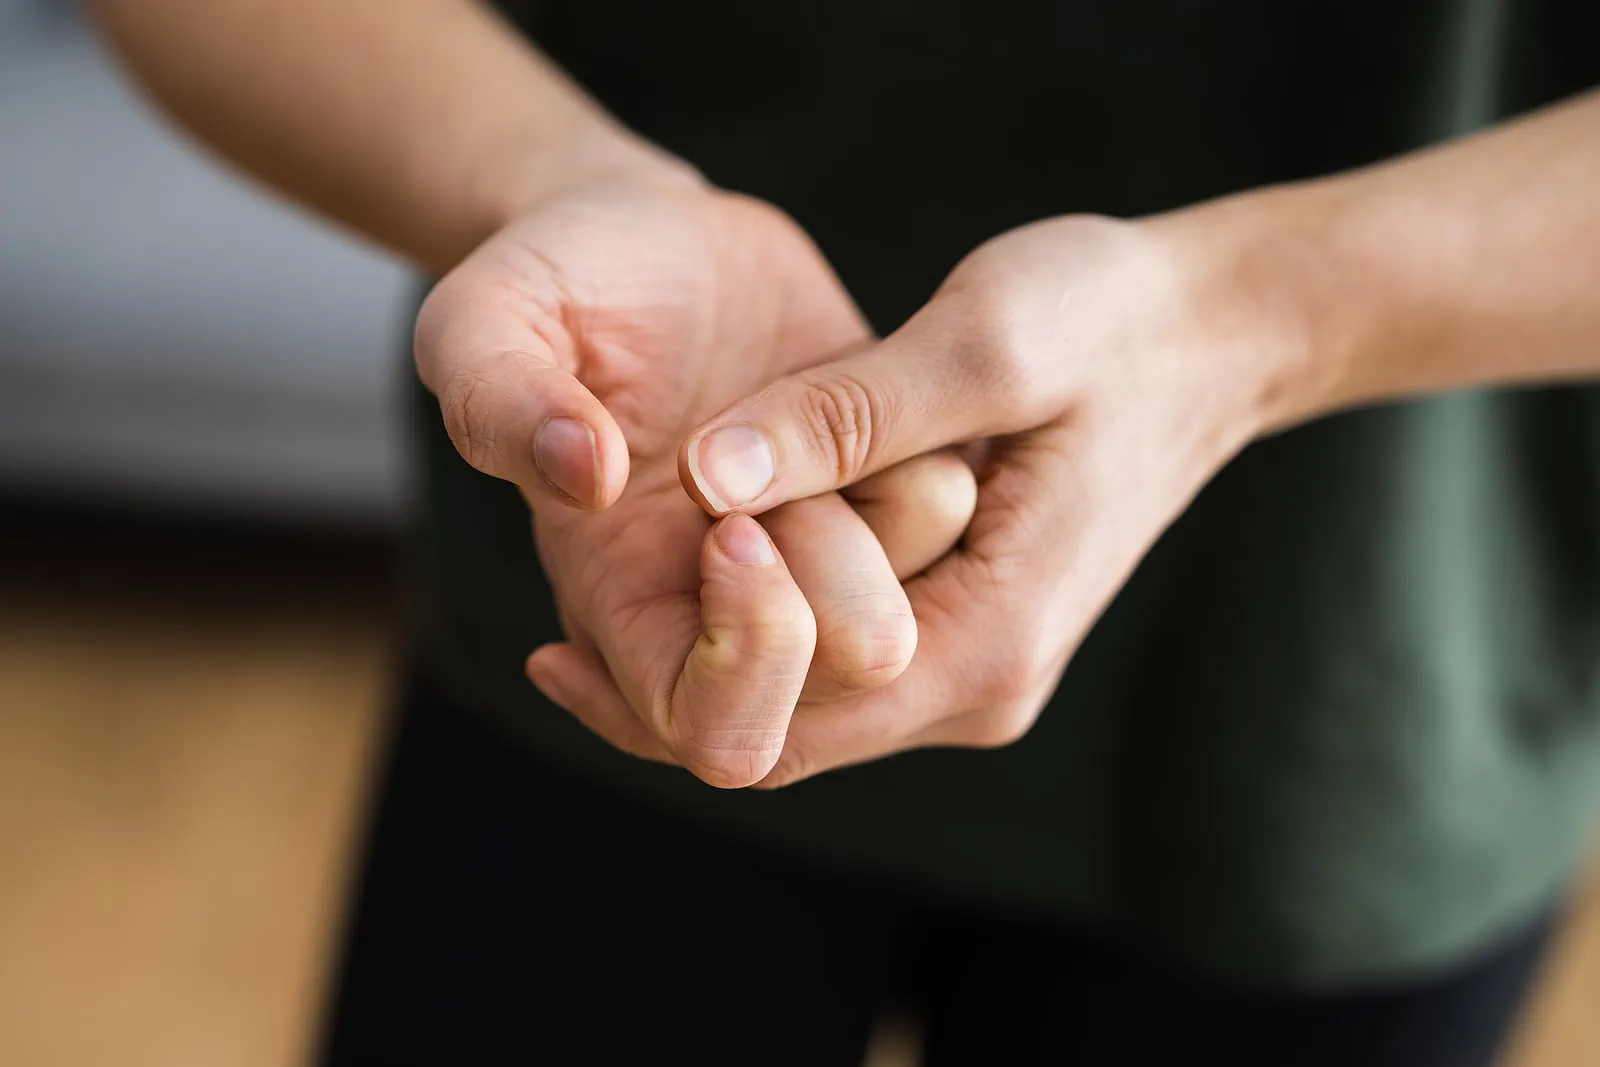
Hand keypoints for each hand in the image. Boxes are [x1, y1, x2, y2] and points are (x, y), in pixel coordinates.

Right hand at [414, 155, 975, 787]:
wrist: (648, 235)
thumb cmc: (550, 285)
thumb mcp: (484, 317)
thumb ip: (495, 398)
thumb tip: (584, 476)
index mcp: (628, 607)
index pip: (724, 737)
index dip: (752, 656)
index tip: (732, 526)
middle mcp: (733, 609)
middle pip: (851, 684)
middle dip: (838, 575)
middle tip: (777, 471)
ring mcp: (820, 555)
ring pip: (920, 594)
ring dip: (880, 503)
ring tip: (806, 412)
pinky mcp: (885, 488)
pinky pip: (954, 511)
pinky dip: (921, 447)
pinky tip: (846, 384)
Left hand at [550, 210, 1299, 785]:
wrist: (1209, 335)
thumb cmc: (1114, 324)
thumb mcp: (985, 341)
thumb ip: (849, 416)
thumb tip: (710, 476)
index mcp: (987, 641)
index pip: (795, 719)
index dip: (700, 654)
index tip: (647, 549)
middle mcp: (976, 686)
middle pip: (782, 737)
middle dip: (676, 679)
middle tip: (559, 614)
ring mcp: (970, 668)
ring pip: (798, 706)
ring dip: (708, 651)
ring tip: (601, 590)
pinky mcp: (957, 629)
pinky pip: (828, 664)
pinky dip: (754, 625)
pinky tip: (686, 569)